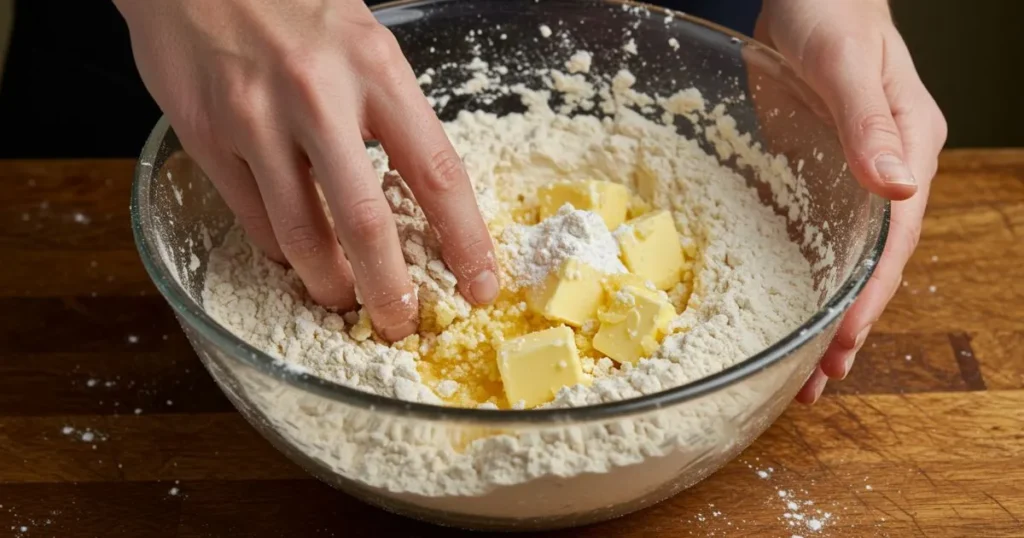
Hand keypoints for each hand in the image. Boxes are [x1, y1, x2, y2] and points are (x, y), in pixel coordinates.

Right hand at [114, 0, 498, 341]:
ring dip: (329, 284)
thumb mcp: (365, 43)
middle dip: (389, 292)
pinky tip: (295, 255)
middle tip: (401, 324)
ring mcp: (254, 120)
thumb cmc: (294, 4)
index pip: (438, 173)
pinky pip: (252, 220)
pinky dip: (281, 251)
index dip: (466, 240)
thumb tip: (424, 200)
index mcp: (375, 69)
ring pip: (301, 236)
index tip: (481, 286)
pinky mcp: (204, 138)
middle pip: (366, 224)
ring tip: (344, 300)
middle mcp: (316, 97)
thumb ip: (392, 114)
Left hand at [754, 0, 947, 402]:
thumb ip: (872, 124)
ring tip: (803, 370)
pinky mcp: (813, 175)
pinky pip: (809, 236)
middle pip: (871, 265)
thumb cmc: (834, 14)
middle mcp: (884, 176)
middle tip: (818, 382)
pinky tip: (779, 306)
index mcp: (909, 153)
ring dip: (825, 313)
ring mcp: (848, 180)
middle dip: (848, 325)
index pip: (893, 242)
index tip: (843, 342)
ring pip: (841, 260)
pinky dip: (799, 277)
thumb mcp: (850, 65)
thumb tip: (898, 189)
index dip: (870, 295)